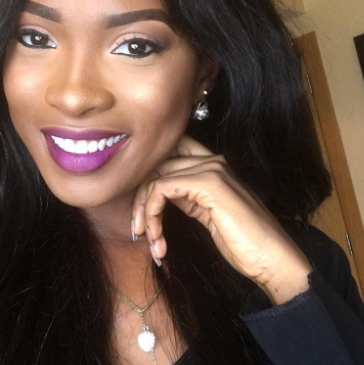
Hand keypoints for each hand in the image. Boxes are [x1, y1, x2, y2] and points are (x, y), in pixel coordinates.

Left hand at [132, 135, 312, 304]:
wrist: (273, 259)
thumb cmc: (244, 242)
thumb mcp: (208, 213)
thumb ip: (188, 197)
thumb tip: (159, 194)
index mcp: (213, 165)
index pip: (170, 155)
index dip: (149, 178)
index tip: (142, 212)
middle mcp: (212, 160)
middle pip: (157, 166)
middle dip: (140, 200)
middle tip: (139, 231)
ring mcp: (211, 169)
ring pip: (155, 178)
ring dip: (144, 212)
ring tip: (151, 241)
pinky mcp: (207, 183)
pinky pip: (161, 189)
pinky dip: (151, 214)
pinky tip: (157, 238)